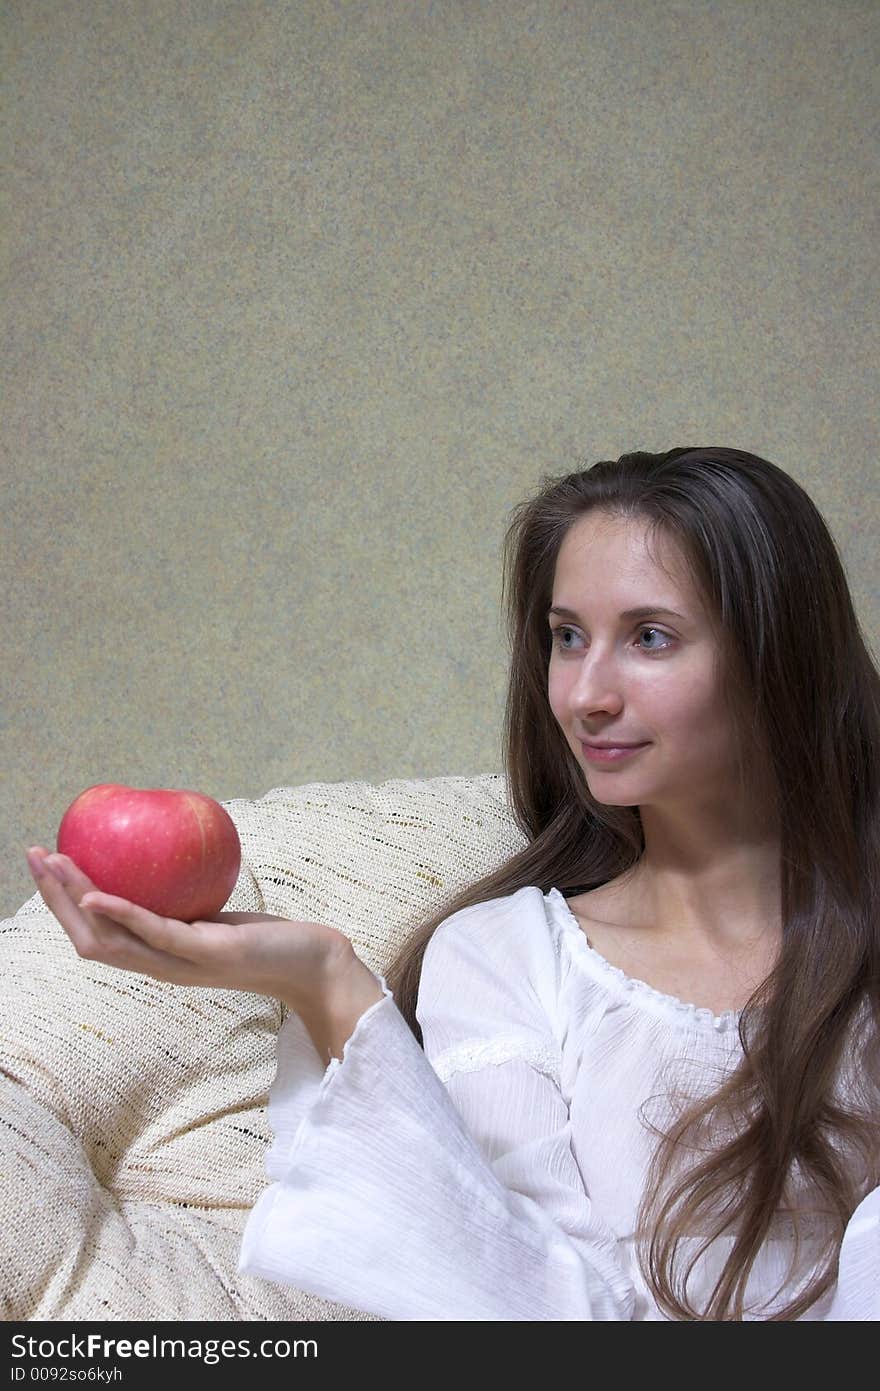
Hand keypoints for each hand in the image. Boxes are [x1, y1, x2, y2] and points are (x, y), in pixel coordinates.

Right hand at [24, 846, 354, 1011]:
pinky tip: (97, 893)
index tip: (46, 863)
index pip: (95, 934)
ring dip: (75, 899)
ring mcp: (179, 964)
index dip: (63, 903)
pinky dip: (120, 913)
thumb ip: (187, 896)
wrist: (311, 966)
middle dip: (54, 897)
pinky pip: (154, 933)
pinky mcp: (205, 955)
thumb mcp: (216, 914)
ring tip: (55, 864)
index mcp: (157, 956)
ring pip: (110, 938)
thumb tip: (167, 849)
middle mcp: (160, 966)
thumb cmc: (267, 939)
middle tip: (34, 854)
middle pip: (88, 938)